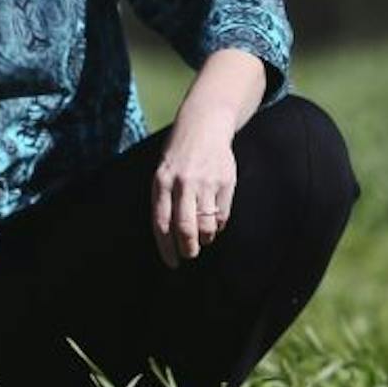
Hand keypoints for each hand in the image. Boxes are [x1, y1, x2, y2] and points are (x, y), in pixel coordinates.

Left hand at [152, 119, 235, 267]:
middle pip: (185, 229)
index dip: (167, 248)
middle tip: (190, 254)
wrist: (205, 124)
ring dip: (205, 238)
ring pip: (207, 226)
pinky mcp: (226, 182)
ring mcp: (206, 182)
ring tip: (203, 237)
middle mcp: (183, 183)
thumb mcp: (163, 171)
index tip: (172, 262)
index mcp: (162, 182)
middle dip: (188, 249)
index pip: (161, 224)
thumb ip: (164, 200)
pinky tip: (214, 221)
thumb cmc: (179, 153)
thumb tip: (169, 236)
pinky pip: (222, 215)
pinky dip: (218, 225)